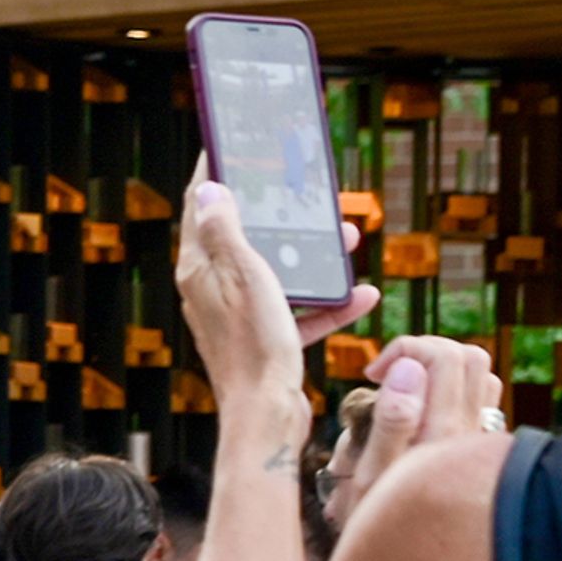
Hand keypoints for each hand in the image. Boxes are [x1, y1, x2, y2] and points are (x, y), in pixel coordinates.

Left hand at [174, 174, 376, 414]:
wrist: (266, 416)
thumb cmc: (253, 345)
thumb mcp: (244, 275)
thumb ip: (228, 231)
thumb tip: (210, 188)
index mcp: (200, 269)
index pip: (201, 207)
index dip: (214, 172)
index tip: (227, 145)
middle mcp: (214, 290)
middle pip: (247, 237)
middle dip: (281, 215)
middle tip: (308, 195)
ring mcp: (240, 315)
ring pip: (280, 272)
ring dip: (315, 257)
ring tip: (347, 239)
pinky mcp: (266, 339)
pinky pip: (301, 311)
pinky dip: (328, 303)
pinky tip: (362, 294)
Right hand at [348, 336, 507, 504]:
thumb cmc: (377, 528)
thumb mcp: (371, 478)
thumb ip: (391, 419)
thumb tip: (407, 366)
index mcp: (442, 434)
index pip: (443, 357)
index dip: (405, 349)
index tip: (373, 374)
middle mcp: (472, 435)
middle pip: (471, 358)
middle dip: (426, 353)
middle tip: (389, 377)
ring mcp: (484, 445)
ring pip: (483, 380)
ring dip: (443, 374)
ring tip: (408, 394)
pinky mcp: (486, 458)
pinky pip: (482, 407)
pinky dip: (453, 398)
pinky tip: (425, 422)